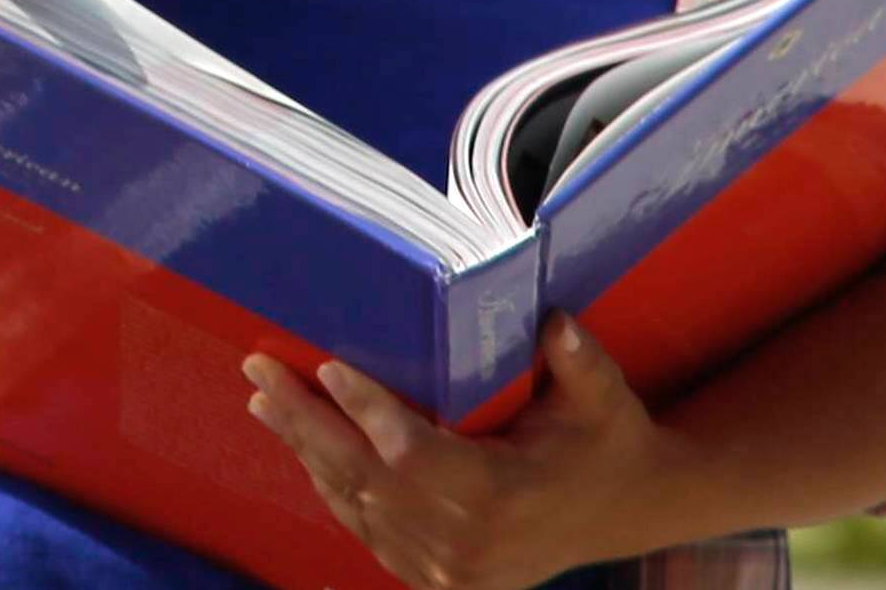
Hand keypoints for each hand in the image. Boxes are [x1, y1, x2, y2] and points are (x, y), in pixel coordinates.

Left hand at [242, 319, 690, 589]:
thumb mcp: (605, 395)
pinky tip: (304, 448)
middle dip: (305, 422)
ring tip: (263, 400)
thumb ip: (577, 361)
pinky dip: (334, 488)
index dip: (367, 410)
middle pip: (367, 479)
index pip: (415, 453)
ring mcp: (452, 570)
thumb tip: (552, 321)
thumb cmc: (609, 439)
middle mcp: (471, 543)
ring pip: (359, 506)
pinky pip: (371, 531)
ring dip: (306, 451)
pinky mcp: (441, 578)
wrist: (628, 510)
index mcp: (505, 495)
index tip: (326, 366)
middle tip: (258, 371)